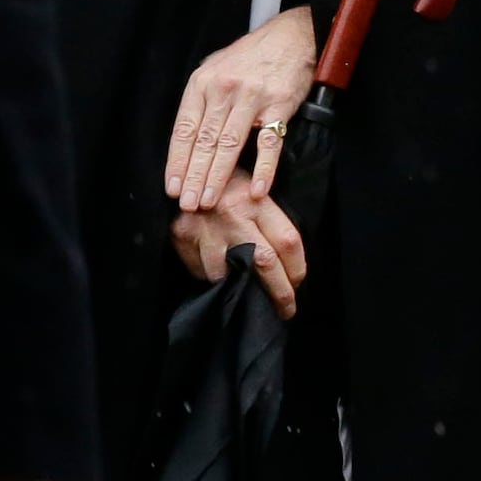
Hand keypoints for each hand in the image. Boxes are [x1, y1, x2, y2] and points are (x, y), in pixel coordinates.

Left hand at [166, 7, 315, 212]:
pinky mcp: (280, 106)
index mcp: (202, 84)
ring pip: (230, 145)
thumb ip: (202, 99)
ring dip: (218, 177)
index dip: (178, 161)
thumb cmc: (252, 55)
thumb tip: (189, 135)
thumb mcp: (215, 67)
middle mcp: (223, 91)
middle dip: (194, 176)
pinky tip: (257, 189)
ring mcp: (252, 98)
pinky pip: (269, 143)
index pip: (184, 130)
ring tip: (210, 200)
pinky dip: (264, 168)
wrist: (291, 36)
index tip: (173, 187)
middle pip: (205, 142)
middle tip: (188, 203)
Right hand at [174, 191, 306, 317]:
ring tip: (247, 294)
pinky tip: (218, 273)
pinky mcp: (181, 235)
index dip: (298, 269)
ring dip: (239, 288)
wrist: (186, 171)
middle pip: (264, 261)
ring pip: (227, 274)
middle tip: (286, 309)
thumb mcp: (255, 192)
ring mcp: (206, 227)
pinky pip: (200, 270)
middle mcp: (233, 215)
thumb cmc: (228, 184)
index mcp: (258, 202)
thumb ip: (270, 223)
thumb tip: (287, 264)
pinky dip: (211, 277)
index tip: (298, 284)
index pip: (288, 242)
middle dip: (279, 292)